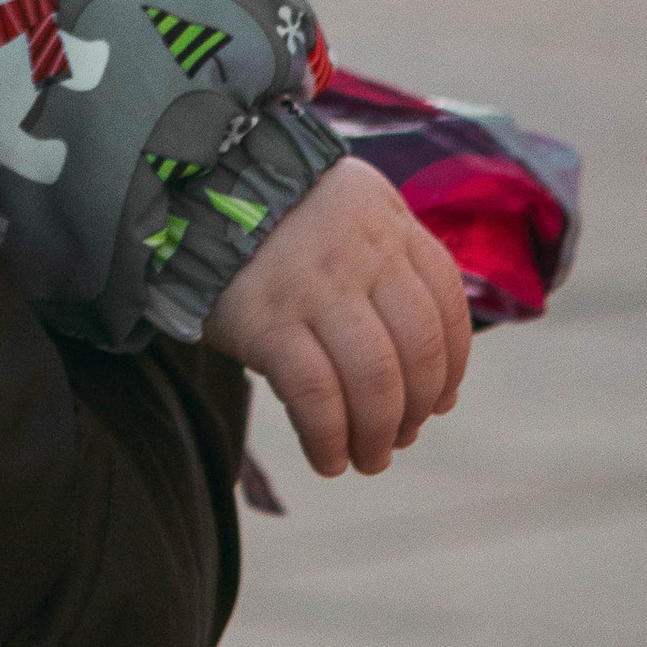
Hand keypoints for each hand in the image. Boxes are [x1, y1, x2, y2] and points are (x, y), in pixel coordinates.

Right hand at [203, 155, 471, 478]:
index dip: (452, 367)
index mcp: (389, 222)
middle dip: (417, 410)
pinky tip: (326, 458)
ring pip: (375, 379)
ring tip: (367, 458)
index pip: (447, 305)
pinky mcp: (266, 320)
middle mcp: (361, 253)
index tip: (439, 403)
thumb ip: (389, 269)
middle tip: (399, 438)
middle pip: (419, 350)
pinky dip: (328, 439)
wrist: (194, 188)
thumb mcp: (347, 212)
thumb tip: (434, 384)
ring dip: (378, 434)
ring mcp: (314, 287)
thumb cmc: (276, 214)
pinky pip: (315, 395)